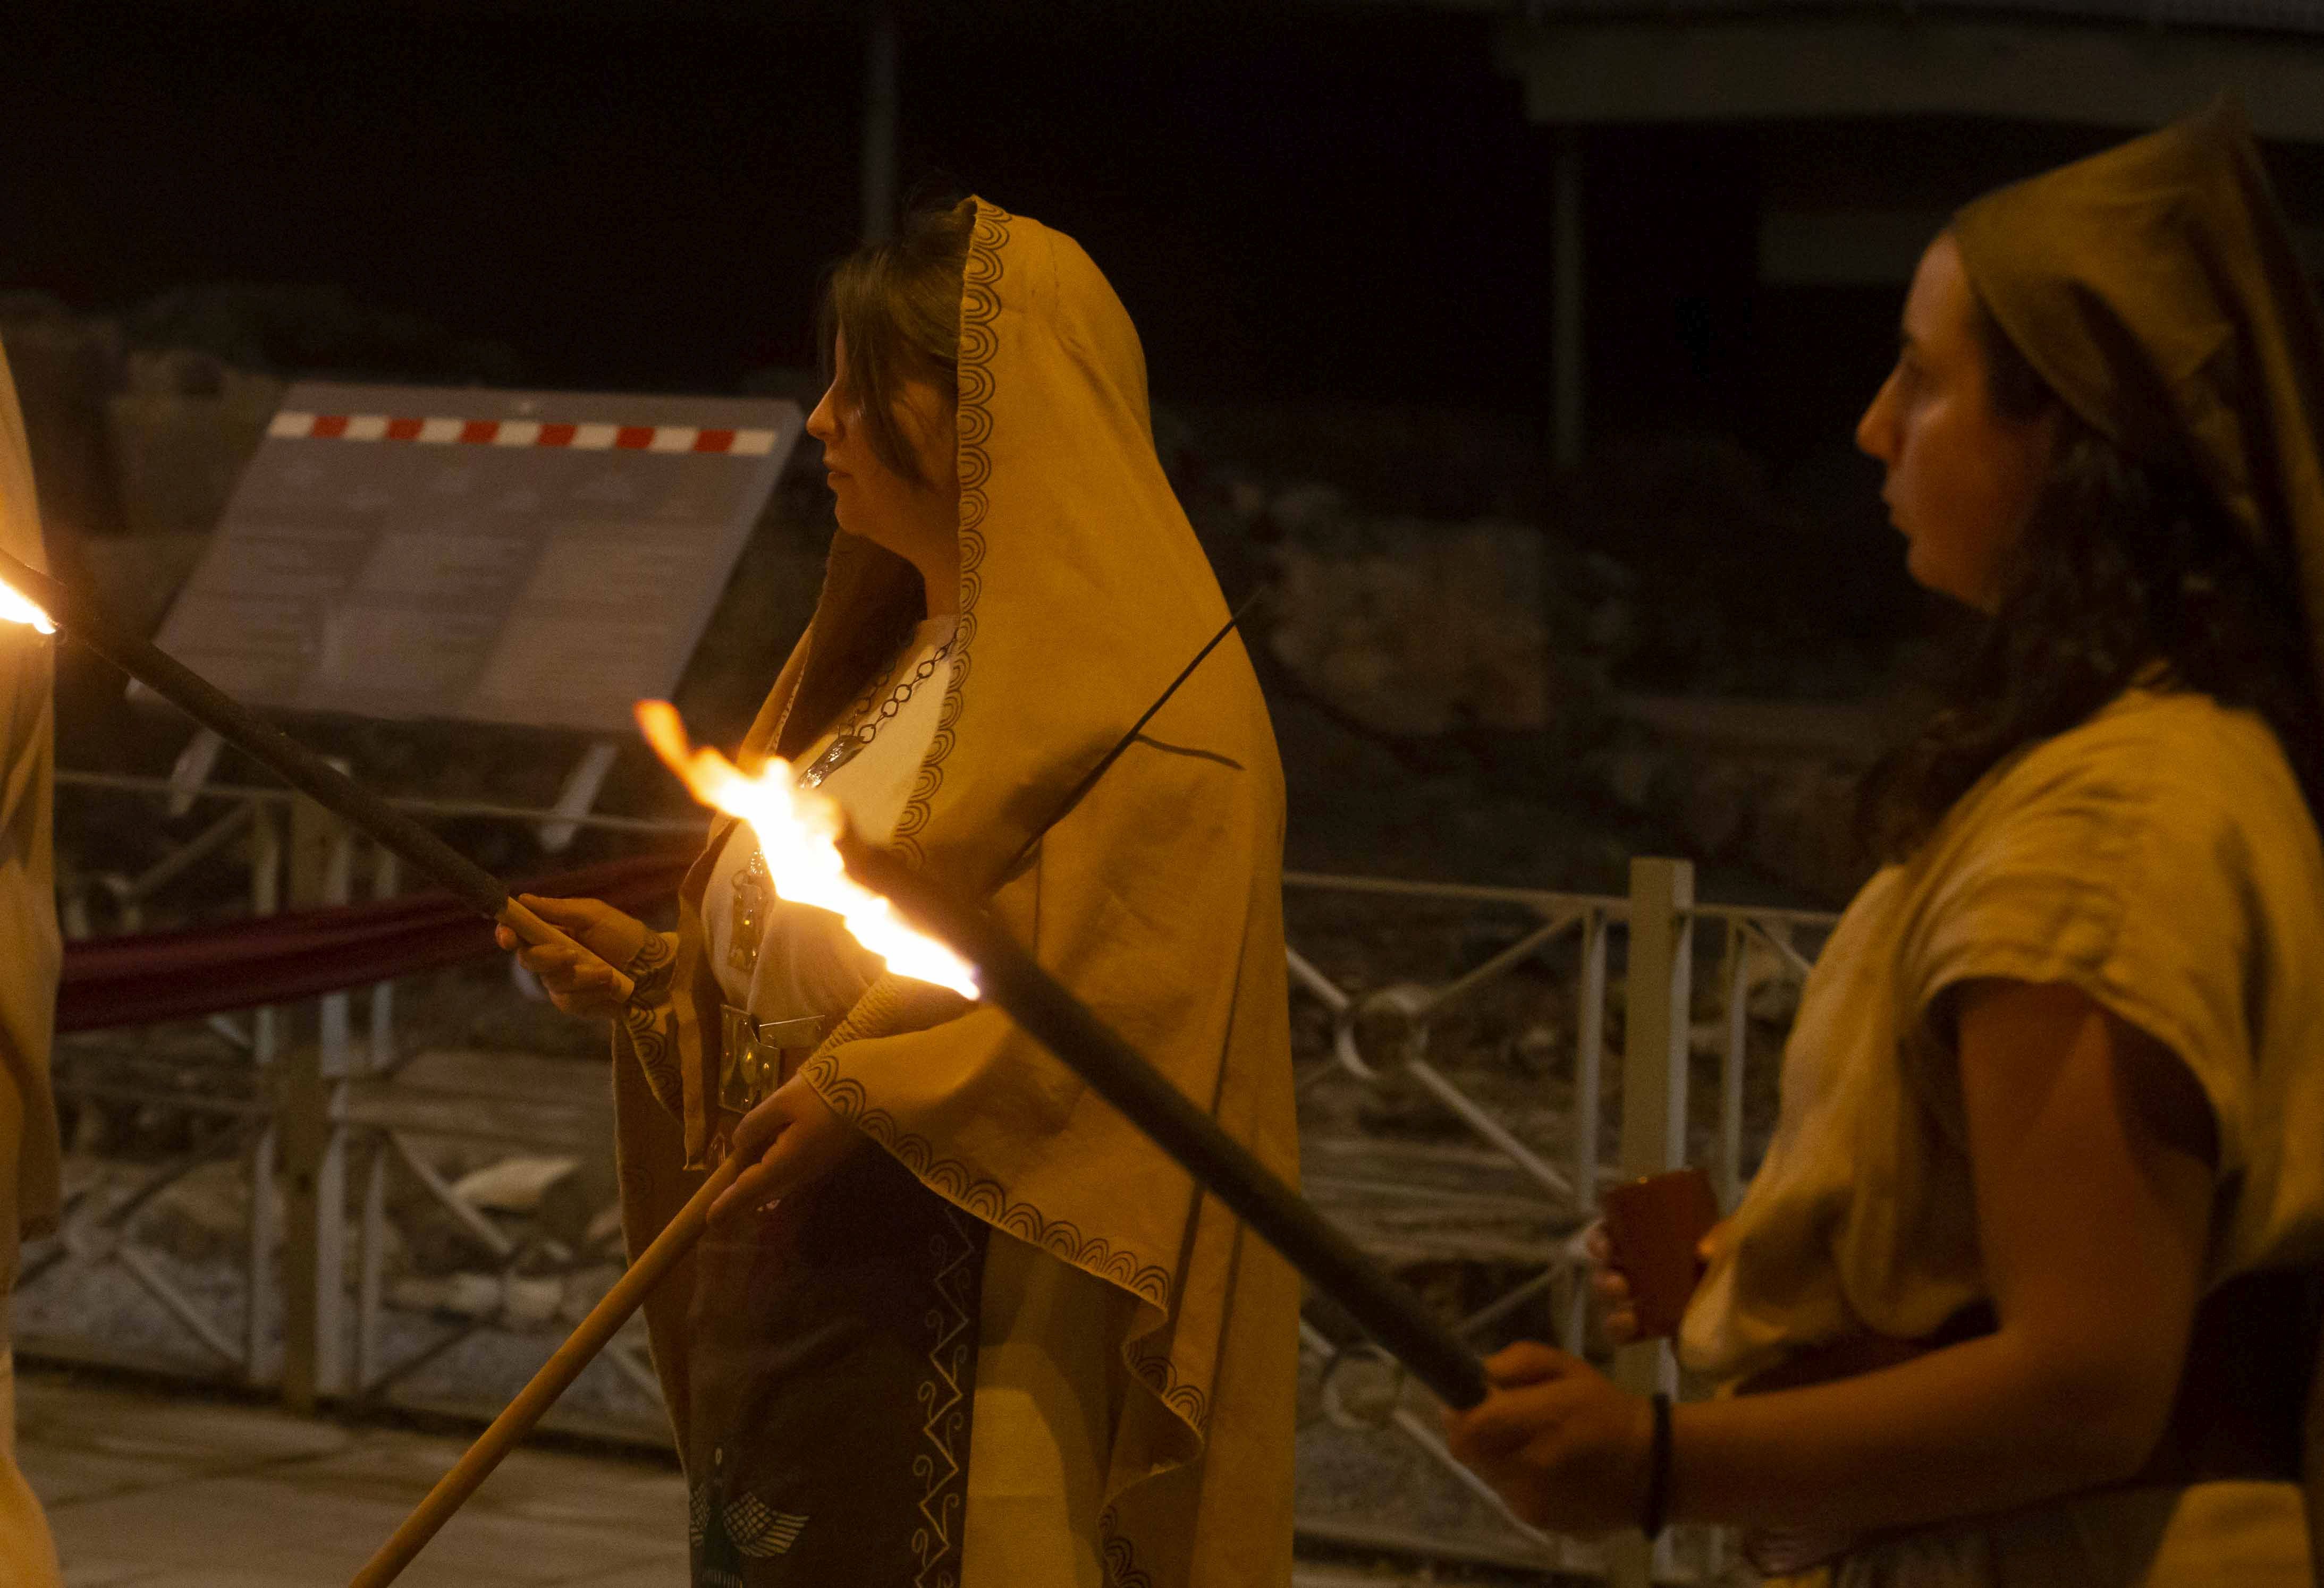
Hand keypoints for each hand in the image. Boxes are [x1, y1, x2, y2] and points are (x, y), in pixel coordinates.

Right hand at [493, 894, 647, 1018]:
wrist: (656, 970)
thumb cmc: (627, 937)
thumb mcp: (595, 915)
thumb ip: (558, 910)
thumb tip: (523, 898)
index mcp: (554, 930)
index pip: (519, 932)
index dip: (507, 933)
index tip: (507, 936)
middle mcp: (552, 957)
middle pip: (528, 959)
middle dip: (549, 957)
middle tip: (572, 955)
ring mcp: (561, 982)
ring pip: (551, 981)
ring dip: (582, 976)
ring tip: (608, 972)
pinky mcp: (573, 1003)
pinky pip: (568, 999)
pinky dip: (591, 991)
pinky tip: (610, 986)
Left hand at [709, 1078, 866, 1222]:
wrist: (879, 1094)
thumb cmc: (829, 1094)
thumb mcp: (784, 1101)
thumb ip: (757, 1123)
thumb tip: (741, 1142)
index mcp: (786, 1162)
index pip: (749, 1189)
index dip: (727, 1204)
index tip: (709, 1222)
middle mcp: (800, 1172)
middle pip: (764, 1191)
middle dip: (741, 1199)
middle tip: (718, 1209)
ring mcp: (815, 1165)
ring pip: (778, 1182)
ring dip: (757, 1185)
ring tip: (738, 1184)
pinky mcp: (825, 1155)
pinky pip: (790, 1171)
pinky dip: (773, 1171)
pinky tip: (768, 1157)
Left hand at [1441, 1342, 1655, 1536]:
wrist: (1651, 1467)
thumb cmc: (1603, 1408)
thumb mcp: (1565, 1367)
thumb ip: (1515, 1363)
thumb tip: (1476, 1377)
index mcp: (1538, 1423)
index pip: (1468, 1429)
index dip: (1459, 1414)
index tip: (1467, 1401)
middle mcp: (1529, 1470)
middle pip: (1470, 1453)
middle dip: (1477, 1433)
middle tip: (1502, 1420)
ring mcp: (1532, 1503)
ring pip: (1487, 1475)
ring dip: (1496, 1457)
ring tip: (1530, 1444)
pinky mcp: (1539, 1523)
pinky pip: (1507, 1496)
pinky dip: (1515, 1479)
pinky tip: (1544, 1469)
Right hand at [1586, 1217, 1725, 1347]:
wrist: (1752, 1295)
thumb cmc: (1733, 1254)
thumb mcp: (1730, 1236)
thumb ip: (1722, 1236)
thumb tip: (1701, 1252)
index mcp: (1647, 1238)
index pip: (1611, 1235)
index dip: (1599, 1241)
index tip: (1607, 1248)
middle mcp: (1638, 1267)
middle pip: (1607, 1270)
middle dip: (1604, 1279)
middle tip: (1620, 1286)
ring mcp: (1643, 1298)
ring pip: (1611, 1302)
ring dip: (1610, 1308)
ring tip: (1627, 1316)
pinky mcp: (1652, 1326)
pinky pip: (1624, 1332)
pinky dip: (1620, 1332)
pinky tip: (1630, 1330)